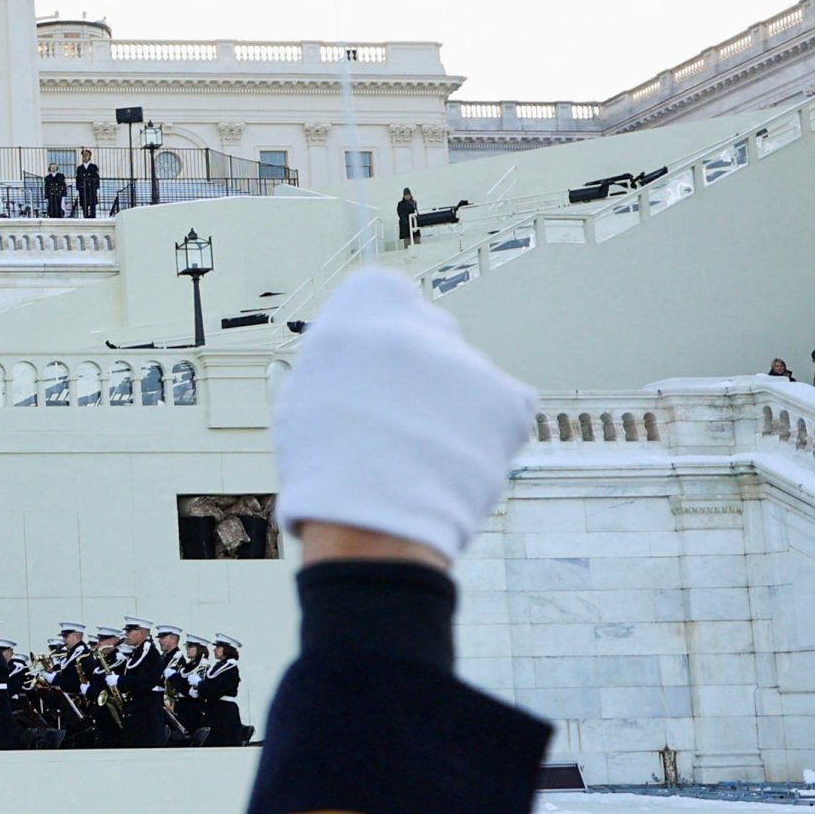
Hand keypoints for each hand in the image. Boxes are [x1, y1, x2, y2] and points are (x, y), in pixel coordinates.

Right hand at [273, 269, 533, 564]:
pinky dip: (485, 431)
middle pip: (430, 333)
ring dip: (451, 403)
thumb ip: (337, 357)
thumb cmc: (326, 465)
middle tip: (398, 417)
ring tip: (422, 452)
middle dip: (419, 368)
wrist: (373, 521)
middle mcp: (420, 322)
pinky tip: (454, 459)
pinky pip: (502, 405)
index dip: (378, 328)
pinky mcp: (510, 397)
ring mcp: (470, 359)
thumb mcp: (304, 392)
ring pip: (465, 374)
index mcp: (361, 313)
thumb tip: (355, 353)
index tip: (374, 359)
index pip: (382, 292)